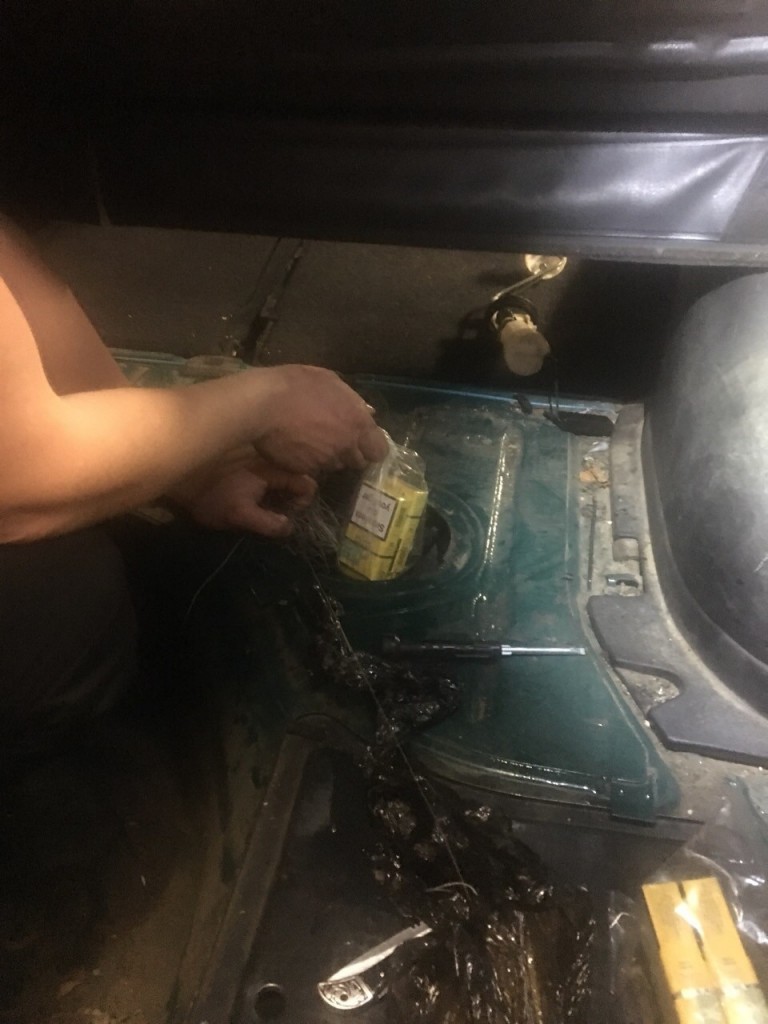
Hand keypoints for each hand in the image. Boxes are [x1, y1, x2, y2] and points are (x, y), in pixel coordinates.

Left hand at [173, 453, 316, 536]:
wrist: (178, 480)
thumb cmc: (210, 498)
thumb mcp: (240, 515)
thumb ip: (267, 522)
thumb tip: (289, 527)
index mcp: (272, 472)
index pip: (304, 483)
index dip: (303, 500)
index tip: (289, 513)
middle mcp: (269, 466)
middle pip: (296, 480)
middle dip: (292, 499)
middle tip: (278, 515)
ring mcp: (258, 467)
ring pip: (282, 481)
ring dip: (279, 497)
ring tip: (265, 513)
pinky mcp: (247, 472)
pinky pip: (268, 480)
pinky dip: (266, 492)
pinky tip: (252, 504)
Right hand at [254, 365, 387, 474]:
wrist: (261, 406)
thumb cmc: (295, 385)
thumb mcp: (328, 381)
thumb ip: (351, 400)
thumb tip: (368, 412)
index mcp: (358, 423)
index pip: (379, 451)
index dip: (372, 448)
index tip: (362, 442)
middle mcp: (346, 446)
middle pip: (358, 461)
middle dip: (350, 453)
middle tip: (335, 439)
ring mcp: (325, 461)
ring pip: (335, 465)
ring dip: (330, 457)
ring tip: (313, 441)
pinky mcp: (305, 470)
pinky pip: (313, 469)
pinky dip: (309, 461)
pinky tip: (298, 446)